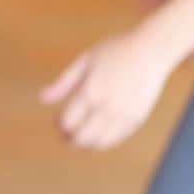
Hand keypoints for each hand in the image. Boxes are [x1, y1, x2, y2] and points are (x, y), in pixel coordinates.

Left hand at [40, 32, 178, 150]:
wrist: (151, 49)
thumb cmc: (114, 51)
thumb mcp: (84, 61)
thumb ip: (63, 83)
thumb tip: (42, 99)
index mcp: (90, 93)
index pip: (67, 123)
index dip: (58, 125)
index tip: (56, 118)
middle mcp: (107, 108)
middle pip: (81, 139)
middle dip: (68, 139)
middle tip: (64, 133)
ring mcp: (124, 115)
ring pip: (98, 144)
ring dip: (85, 144)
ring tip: (79, 135)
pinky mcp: (137, 119)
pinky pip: (115, 139)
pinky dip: (102, 141)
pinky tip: (97, 131)